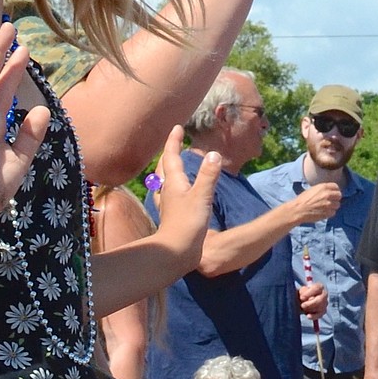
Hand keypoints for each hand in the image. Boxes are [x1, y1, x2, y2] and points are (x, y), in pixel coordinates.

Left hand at [154, 127, 221, 272]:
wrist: (177, 251)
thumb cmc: (188, 223)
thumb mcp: (202, 196)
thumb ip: (208, 175)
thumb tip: (213, 154)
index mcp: (173, 182)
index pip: (171, 156)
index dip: (173, 141)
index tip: (177, 127)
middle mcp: (167, 190)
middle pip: (164, 166)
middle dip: (169, 152)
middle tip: (174, 141)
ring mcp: (168, 203)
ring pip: (165, 180)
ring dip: (168, 168)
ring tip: (174, 163)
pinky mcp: (172, 215)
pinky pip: (170, 193)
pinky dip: (173, 184)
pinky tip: (177, 191)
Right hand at [290, 181, 341, 224]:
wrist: (298, 210)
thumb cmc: (302, 200)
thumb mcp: (312, 190)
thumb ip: (322, 190)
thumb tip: (330, 192)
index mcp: (323, 187)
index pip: (336, 186)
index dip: (335, 190)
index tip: (333, 193)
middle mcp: (327, 194)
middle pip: (339, 195)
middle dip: (335, 198)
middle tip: (330, 201)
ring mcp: (328, 204)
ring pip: (337, 205)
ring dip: (333, 206)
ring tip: (325, 207)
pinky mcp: (328, 213)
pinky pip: (333, 212)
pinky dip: (329, 213)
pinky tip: (323, 212)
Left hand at [298, 281, 327, 319]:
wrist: (301, 301)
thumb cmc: (302, 294)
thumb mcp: (300, 290)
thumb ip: (302, 292)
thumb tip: (303, 296)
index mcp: (319, 286)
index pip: (317, 288)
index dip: (309, 293)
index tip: (301, 297)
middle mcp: (324, 294)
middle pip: (320, 299)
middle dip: (311, 303)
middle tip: (302, 305)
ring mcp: (324, 303)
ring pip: (320, 307)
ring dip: (310, 309)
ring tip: (303, 308)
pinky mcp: (323, 311)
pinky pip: (320, 314)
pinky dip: (314, 316)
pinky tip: (308, 316)